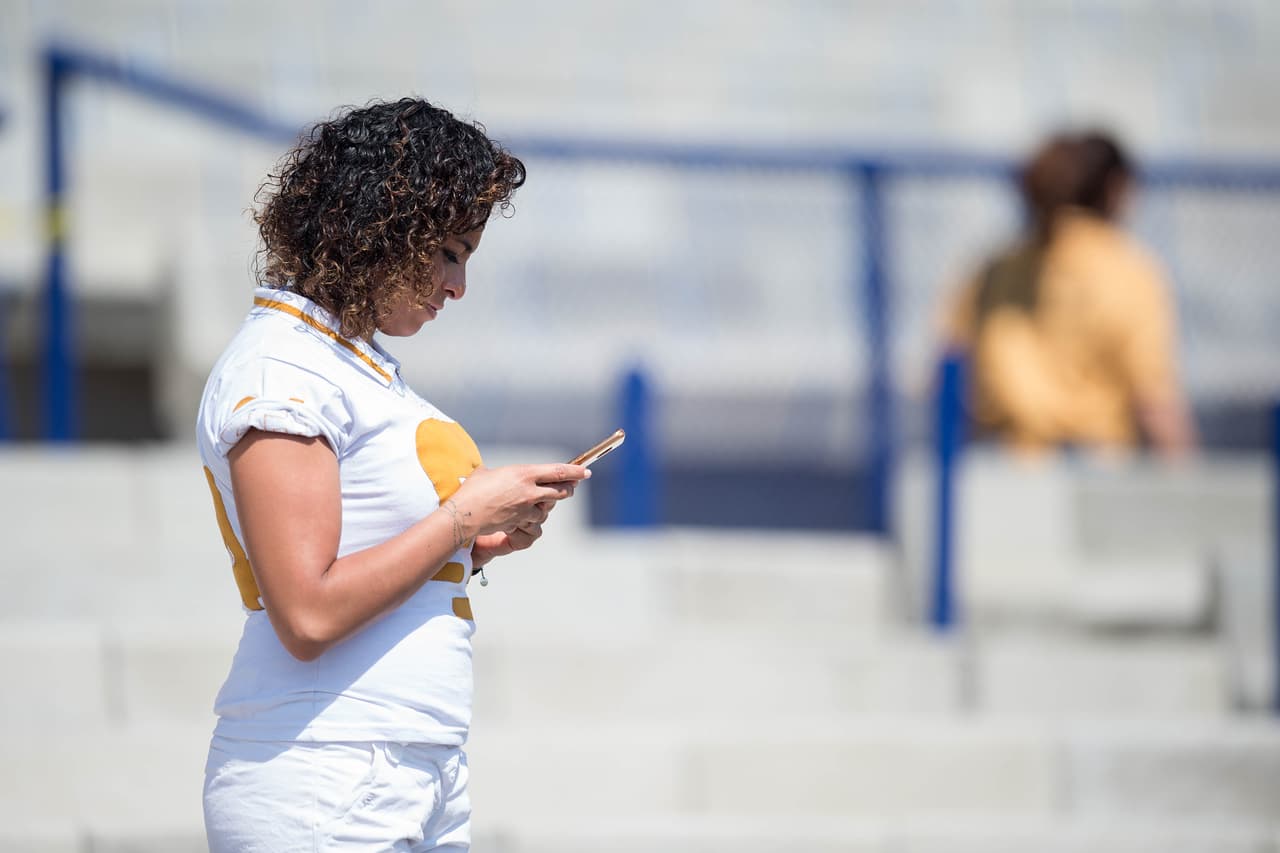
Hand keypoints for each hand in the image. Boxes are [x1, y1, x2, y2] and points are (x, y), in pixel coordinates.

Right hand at [441, 464, 586, 548]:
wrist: (465, 514)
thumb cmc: (472, 490)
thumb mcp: (488, 473)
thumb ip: (503, 474)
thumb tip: (501, 474)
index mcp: (525, 473)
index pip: (558, 471)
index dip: (575, 471)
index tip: (586, 471)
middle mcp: (530, 490)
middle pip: (561, 491)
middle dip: (569, 488)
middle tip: (573, 485)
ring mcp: (527, 508)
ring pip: (548, 508)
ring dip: (547, 504)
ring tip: (543, 500)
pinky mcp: (520, 521)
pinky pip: (533, 519)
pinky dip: (532, 516)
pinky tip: (526, 513)